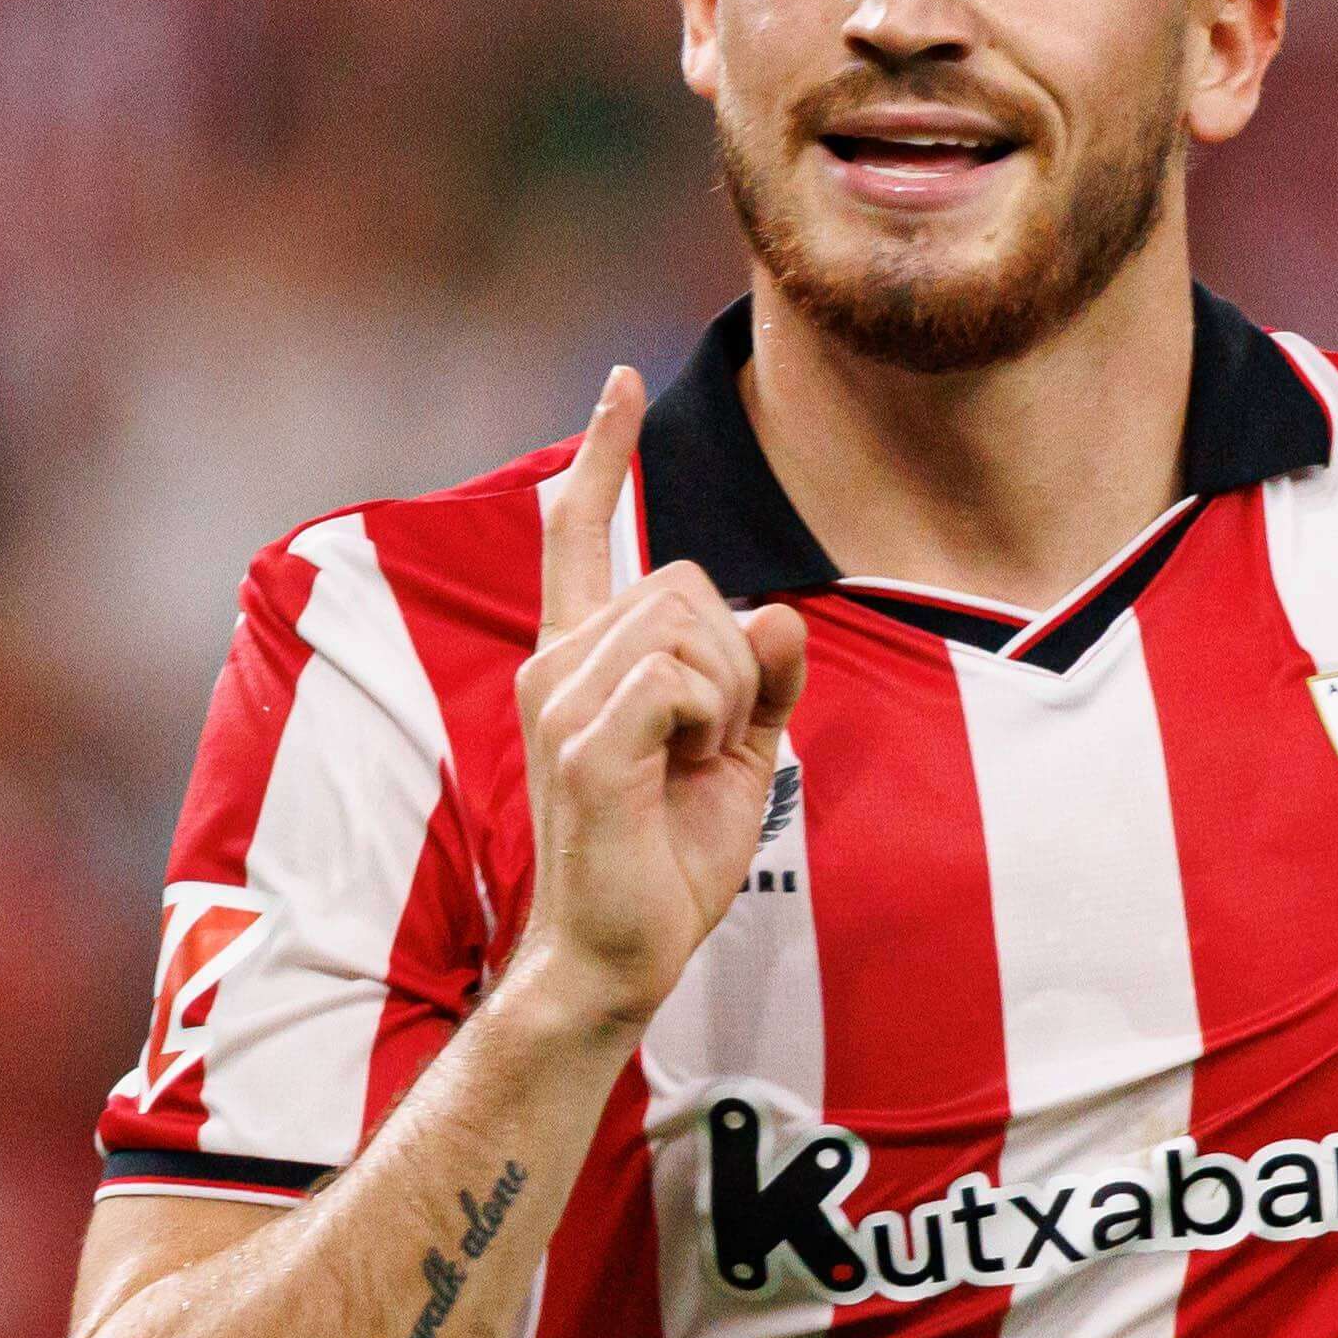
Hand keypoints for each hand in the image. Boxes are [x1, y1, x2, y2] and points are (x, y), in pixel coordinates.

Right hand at [509, 367, 810, 1031]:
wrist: (616, 954)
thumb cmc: (665, 858)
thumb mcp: (737, 755)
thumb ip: (761, 681)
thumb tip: (780, 617)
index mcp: (581, 660)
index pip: (580, 534)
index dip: (600, 456)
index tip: (618, 382)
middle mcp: (558, 665)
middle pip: (682, 582)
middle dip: (733, 656)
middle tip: (713, 740)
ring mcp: (562, 700)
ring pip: (689, 625)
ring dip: (728, 692)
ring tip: (696, 759)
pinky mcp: (586, 744)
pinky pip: (681, 678)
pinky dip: (714, 716)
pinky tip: (687, 766)